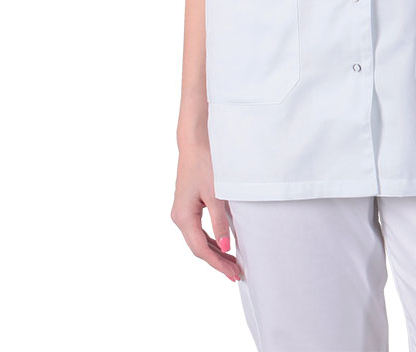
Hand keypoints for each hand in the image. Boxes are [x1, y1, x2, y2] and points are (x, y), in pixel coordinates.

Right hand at [170, 140, 241, 282]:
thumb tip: (226, 247)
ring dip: (215, 251)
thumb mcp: (216, 194)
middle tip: (236, 273)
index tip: (233, 273)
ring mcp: (183, 211)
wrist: (196, 142)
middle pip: (199, 247)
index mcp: (183, 217)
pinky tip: (224, 244)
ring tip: (232, 263)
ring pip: (198, 239)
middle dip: (217, 261)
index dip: (218, 263)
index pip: (201, 249)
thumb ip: (220, 222)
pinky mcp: (188, 205)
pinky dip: (212, 239)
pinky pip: (199, 229)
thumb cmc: (205, 164)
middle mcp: (179, 217)